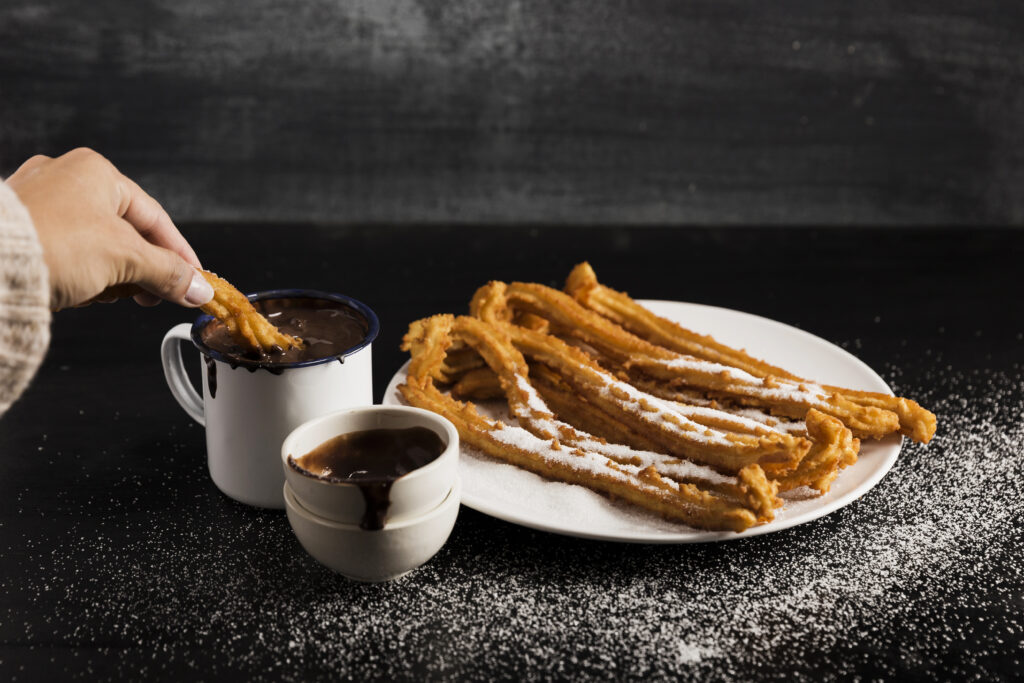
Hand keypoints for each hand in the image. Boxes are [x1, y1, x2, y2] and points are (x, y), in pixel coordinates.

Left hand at [5, 148, 213, 310]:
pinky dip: (80, 275)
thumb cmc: (49, 244)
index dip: (179, 254)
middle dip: (141, 269)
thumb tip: (197, 288)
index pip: (155, 218)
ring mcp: (40, 204)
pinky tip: (78, 292)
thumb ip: (168, 273)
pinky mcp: (22, 231)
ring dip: (109, 275)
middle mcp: (66, 179)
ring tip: (104, 294)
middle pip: (126, 233)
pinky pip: (67, 255)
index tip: (194, 281)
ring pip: (97, 246)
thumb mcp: (125, 258)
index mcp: (96, 171)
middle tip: (153, 296)